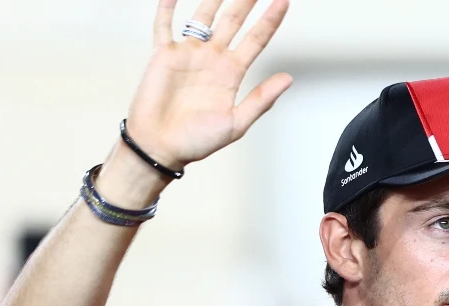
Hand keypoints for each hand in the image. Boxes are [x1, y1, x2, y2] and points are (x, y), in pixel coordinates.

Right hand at [125, 0, 292, 169]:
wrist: (160, 147)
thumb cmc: (196, 141)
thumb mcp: (236, 123)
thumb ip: (261, 99)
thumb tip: (287, 79)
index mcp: (232, 74)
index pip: (256, 40)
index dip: (270, 20)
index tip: (283, 2)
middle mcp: (212, 59)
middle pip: (233, 20)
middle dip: (246, 1)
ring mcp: (189, 54)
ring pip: (203, 16)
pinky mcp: (164, 55)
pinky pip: (164, 25)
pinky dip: (167, 8)